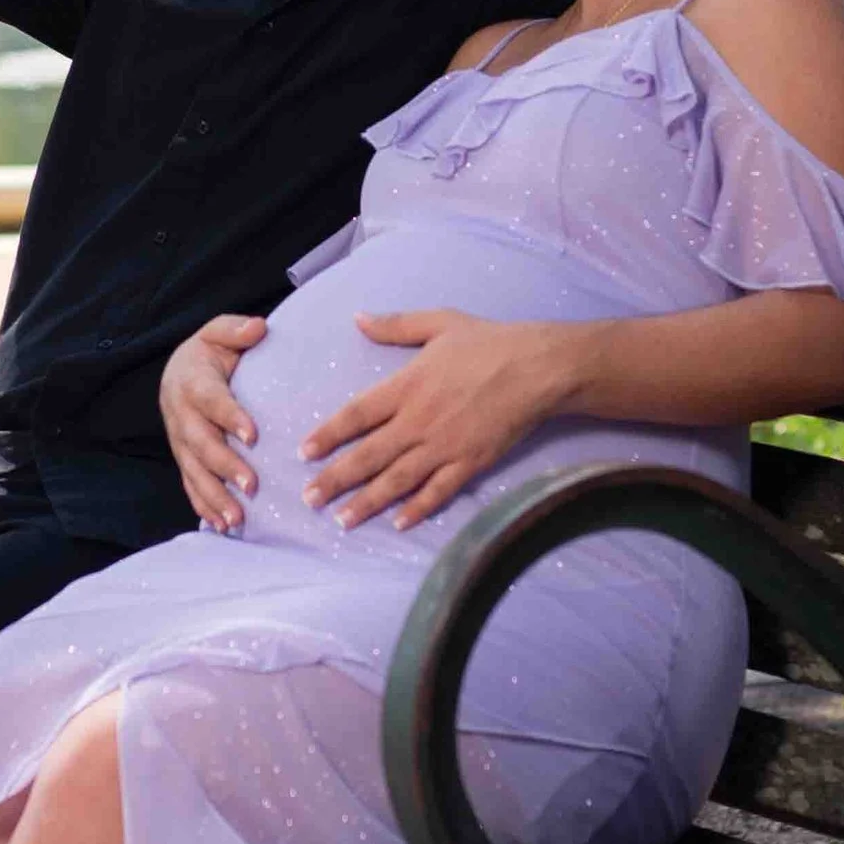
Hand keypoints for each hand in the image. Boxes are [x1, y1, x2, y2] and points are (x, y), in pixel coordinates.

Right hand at [161, 312, 266, 530]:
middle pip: (200, 443)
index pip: (211, 401)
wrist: (179, 371)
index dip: (229, 417)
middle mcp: (181, 414)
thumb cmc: (209, 353)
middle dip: (224, 466)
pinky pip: (190, 485)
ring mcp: (179, 441)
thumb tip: (258, 328)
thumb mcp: (219, 333)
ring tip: (237, 518)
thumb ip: (236, 330)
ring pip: (193, 471)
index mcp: (191, 382)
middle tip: (251, 485)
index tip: (253, 435)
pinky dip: (204, 507)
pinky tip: (222, 526)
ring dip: (214, 496)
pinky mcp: (183, 459)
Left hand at [300, 309, 568, 530]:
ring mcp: (444, 446)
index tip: (304, 453)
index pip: (356, 415)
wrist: (539, 367)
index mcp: (406, 386)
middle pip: (368, 456)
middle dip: (336, 480)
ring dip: (367, 502)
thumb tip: (358, 319)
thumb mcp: (439, 322)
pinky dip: (418, 509)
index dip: (328, 435)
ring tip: (342, 521)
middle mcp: (418, 421)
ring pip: (397, 481)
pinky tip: (399, 523)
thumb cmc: (489, 342)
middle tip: (309, 500)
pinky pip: (439, 491)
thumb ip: (396, 326)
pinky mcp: (471, 463)